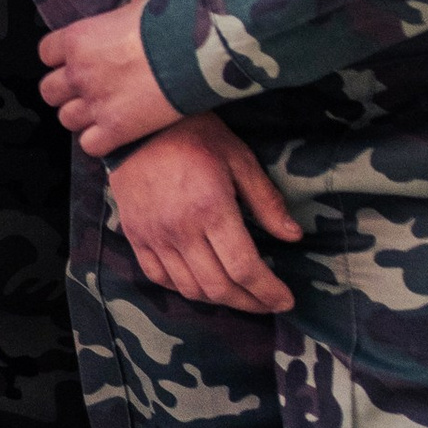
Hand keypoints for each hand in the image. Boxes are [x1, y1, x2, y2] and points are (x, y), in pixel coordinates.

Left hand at [39, 0, 180, 154]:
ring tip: (104, 112)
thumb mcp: (145, 0)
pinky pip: (90, 145)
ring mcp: (94, 103)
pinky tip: (116, 132)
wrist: (194, 52)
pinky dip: (100, 142)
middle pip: (49, 91)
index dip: (61, 59)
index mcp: (78, 39)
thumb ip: (132, 4)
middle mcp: (78, 72)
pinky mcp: (115, 130)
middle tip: (90, 90)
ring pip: (66, 119)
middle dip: (66, 92)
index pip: (46, 53)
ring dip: (82, 117)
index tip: (78, 61)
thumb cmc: (170, 21)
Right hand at [108, 118, 302, 312]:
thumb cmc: (194, 135)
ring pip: (189, 288)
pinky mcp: (134, 234)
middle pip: (219, 287)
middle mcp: (180, 229)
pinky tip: (200, 283)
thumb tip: (293, 236)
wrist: (136, 124)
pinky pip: (158, 277)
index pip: (244, 268)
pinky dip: (182, 288)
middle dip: (250, 303)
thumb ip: (265, 200)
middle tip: (268, 303)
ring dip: (219, 300)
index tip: (286, 301)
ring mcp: (154, 235)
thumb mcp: (238, 158)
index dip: (268, 292)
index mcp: (211, 209)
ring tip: (239, 295)